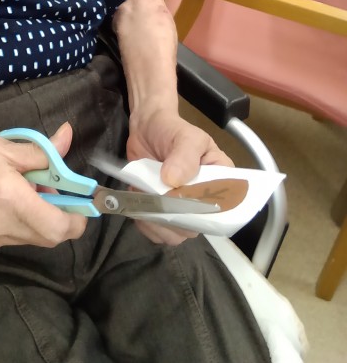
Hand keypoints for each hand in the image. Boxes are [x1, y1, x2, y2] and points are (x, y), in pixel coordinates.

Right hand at [0, 116, 86, 255]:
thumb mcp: (8, 146)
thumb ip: (44, 151)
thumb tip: (68, 136)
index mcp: (11, 201)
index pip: (59, 227)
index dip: (77, 219)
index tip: (80, 202)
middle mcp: (1, 228)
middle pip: (48, 237)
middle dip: (59, 217)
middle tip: (52, 192)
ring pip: (30, 238)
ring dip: (38, 219)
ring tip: (23, 192)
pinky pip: (11, 239)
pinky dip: (18, 224)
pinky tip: (3, 202)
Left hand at [126, 108, 232, 244]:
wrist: (146, 129)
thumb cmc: (172, 130)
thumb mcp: (186, 136)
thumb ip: (184, 156)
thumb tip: (174, 180)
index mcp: (221, 181)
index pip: (223, 208)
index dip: (205, 212)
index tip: (181, 201)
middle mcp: (205, 200)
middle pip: (198, 225)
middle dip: (175, 217)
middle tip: (155, 197)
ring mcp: (183, 209)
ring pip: (178, 233)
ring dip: (157, 223)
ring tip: (144, 199)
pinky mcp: (164, 213)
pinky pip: (159, 232)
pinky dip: (147, 225)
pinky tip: (139, 206)